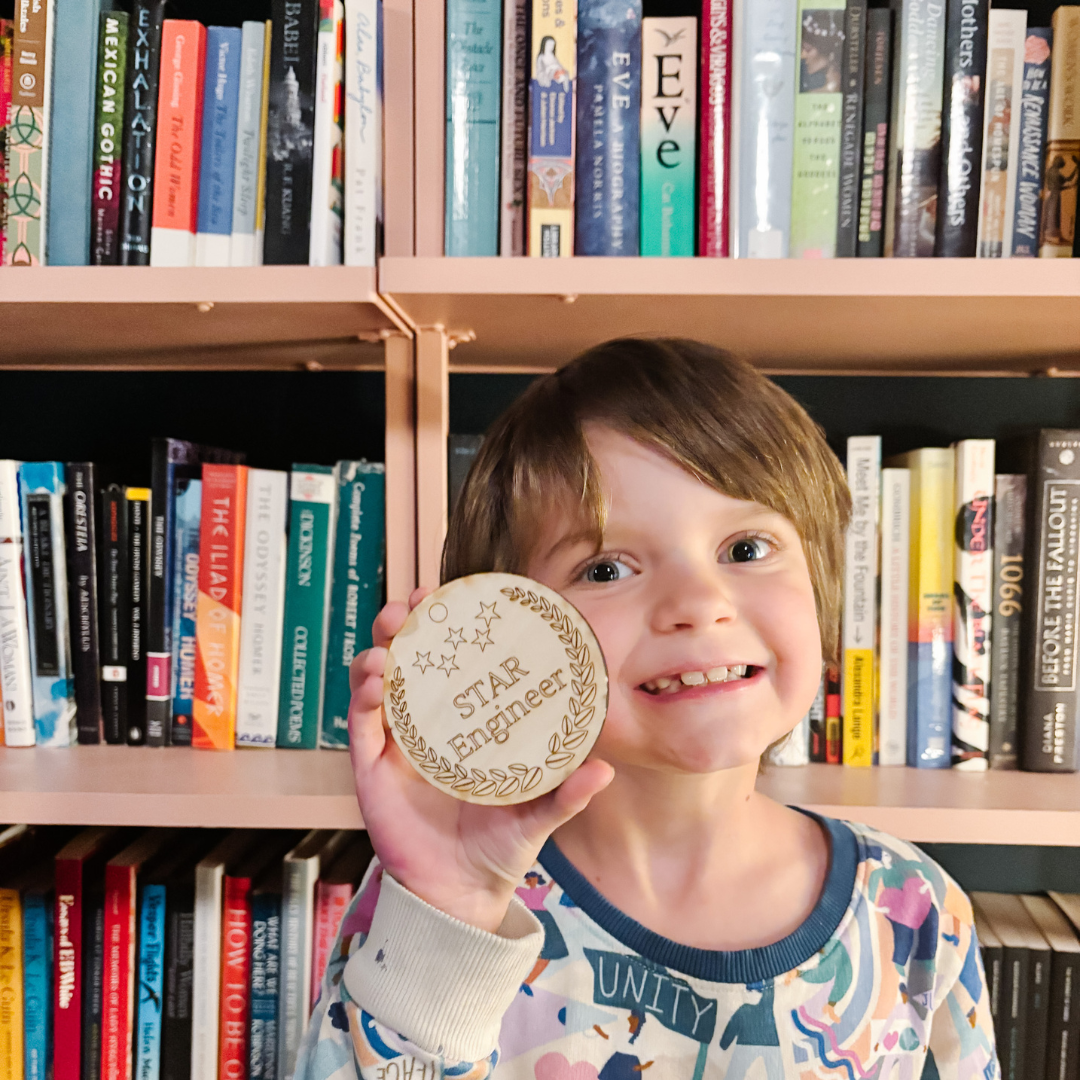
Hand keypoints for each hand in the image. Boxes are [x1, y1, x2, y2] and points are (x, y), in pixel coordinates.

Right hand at [349, 588, 613, 932]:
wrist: (462, 893)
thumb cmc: (499, 845)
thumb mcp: (537, 812)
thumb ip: (567, 793)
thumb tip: (606, 768)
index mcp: (463, 722)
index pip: (451, 661)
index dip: (446, 626)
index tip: (450, 594)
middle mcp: (426, 724)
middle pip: (407, 659)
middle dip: (404, 624)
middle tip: (413, 604)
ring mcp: (396, 743)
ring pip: (376, 683)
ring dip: (378, 652)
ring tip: (390, 640)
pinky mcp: (372, 769)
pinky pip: (360, 726)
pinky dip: (363, 700)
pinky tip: (377, 683)